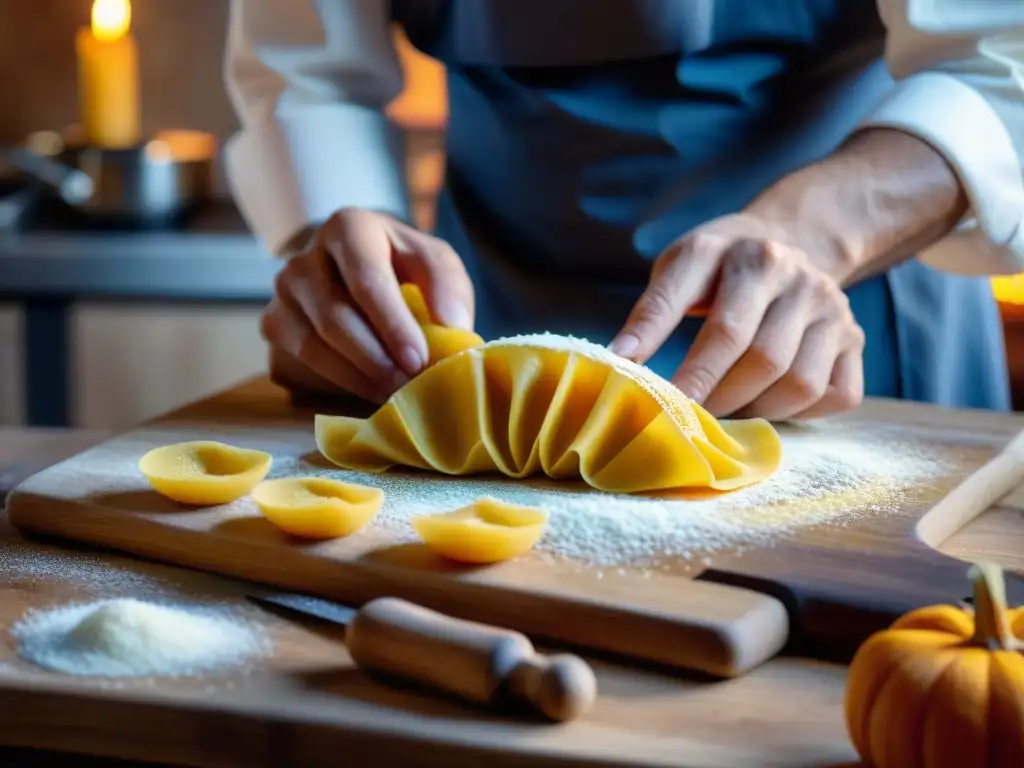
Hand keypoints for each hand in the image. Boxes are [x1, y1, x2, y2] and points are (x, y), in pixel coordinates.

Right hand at [261, 208, 474, 402]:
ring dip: (358, 377)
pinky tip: (369, 390)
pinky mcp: (274, 324)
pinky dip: (338, 382)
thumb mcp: (433, 261)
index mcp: (348, 228)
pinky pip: (301, 363)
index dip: (393, 325)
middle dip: (376, 360)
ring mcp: (283, 292)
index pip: (366, 279)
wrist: (355, 265)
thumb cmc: (400, 265)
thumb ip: (447, 286)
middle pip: (335, 318)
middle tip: (409, 388)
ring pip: (313, 345)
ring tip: (394, 395)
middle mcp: (304, 257)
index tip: (418, 360)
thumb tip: (452, 326)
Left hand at [610, 214, 865, 420]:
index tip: (657, 401)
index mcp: (741, 252)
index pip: (717, 322)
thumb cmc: (719, 268)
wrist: (790, 240)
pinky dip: (801, 414)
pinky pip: (837, 393)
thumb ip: (652, 311)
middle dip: (716, 397)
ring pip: (798, 382)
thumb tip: (618, 362)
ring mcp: (830, 305)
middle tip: (685, 418)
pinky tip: (770, 405)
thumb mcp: (680, 267)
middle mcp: (792, 274)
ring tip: (722, 413)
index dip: (688, 370)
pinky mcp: (855, 335)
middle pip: (759, 356)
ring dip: (755, 410)